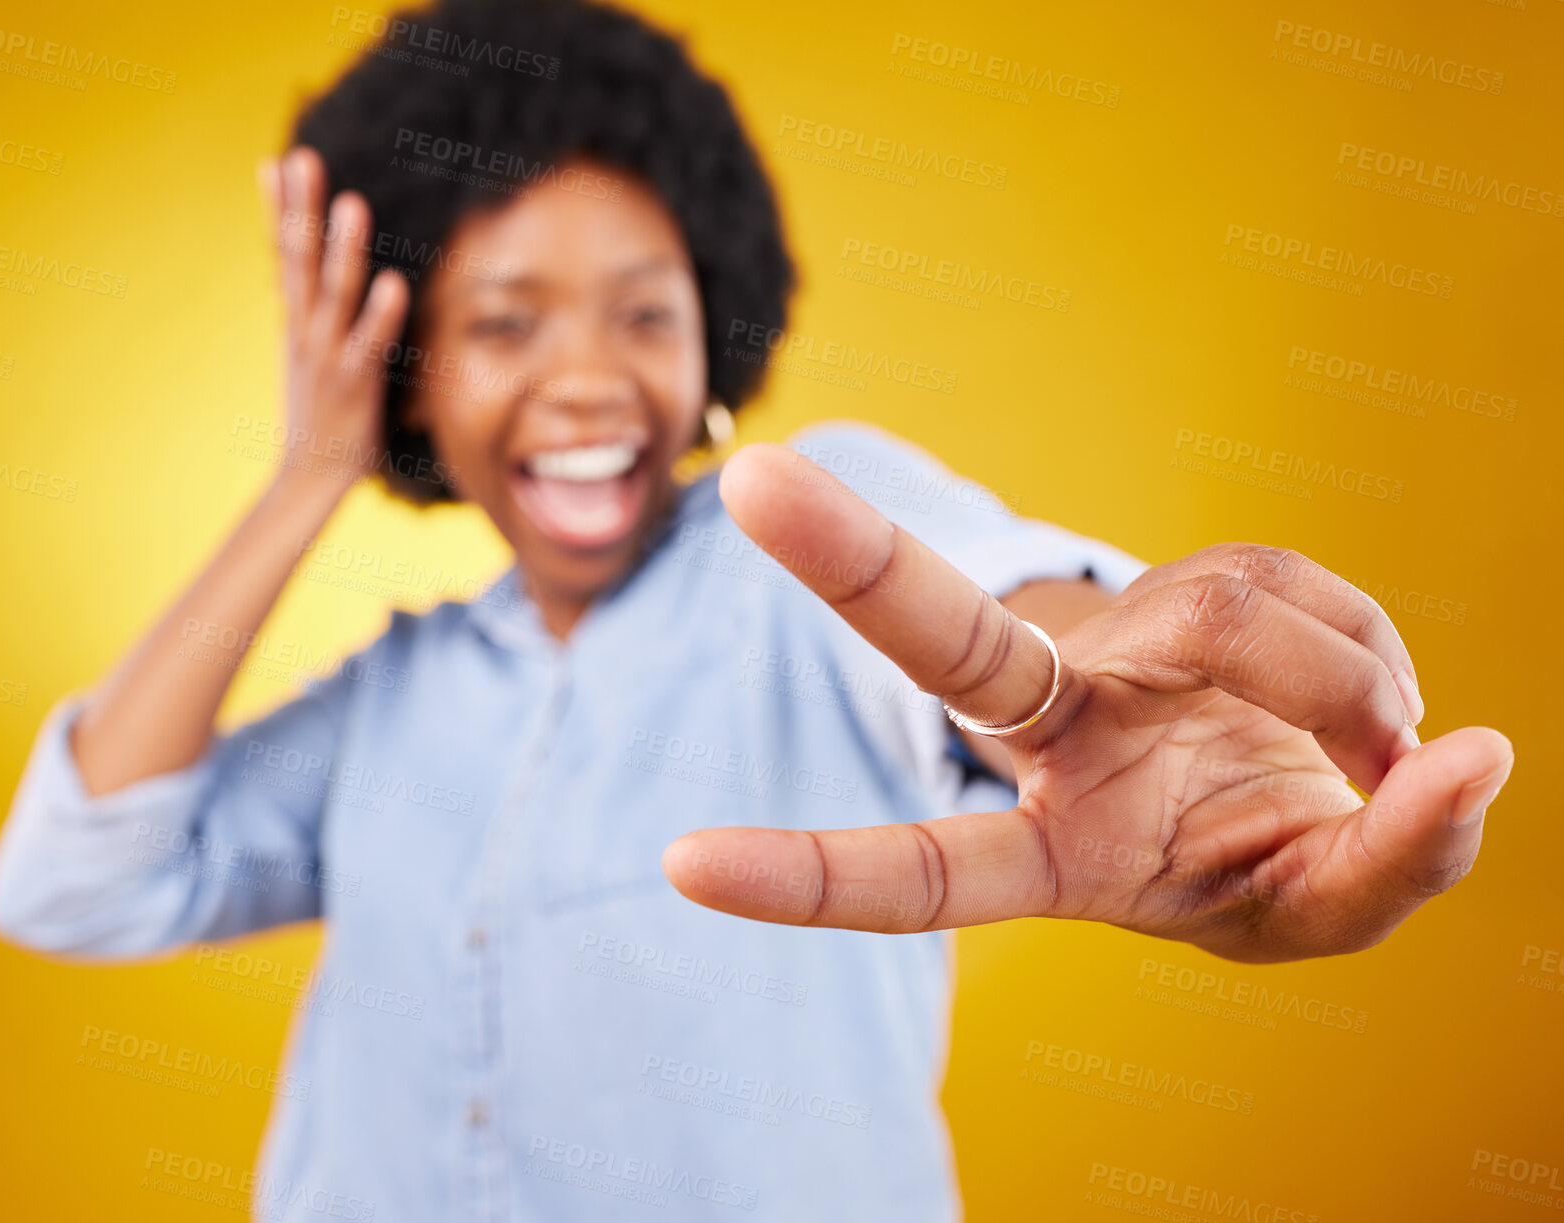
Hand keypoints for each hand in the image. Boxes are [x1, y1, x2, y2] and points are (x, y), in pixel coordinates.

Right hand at [256, 146, 409, 494]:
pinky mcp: (355, 384)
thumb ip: (312, 313)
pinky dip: (381, 313)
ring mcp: (327, 355)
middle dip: (299, 207)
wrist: (309, 478)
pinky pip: (369, 342)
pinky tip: (392, 282)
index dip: (278, 208)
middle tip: (303, 157)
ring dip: (342, 248)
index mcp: (295, 320)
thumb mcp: (307, 353)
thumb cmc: (320, 413)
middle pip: (298, 259)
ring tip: (353, 204)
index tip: (276, 160)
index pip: (282, 254)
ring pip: (333, 292)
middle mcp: (305, 330)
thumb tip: (312, 278)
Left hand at [661, 445, 1514, 962]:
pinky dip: (1365, 650)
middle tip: (754, 482)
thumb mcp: (1318, 911)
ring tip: (1377, 749)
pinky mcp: (1187, 587)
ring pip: (1233, 620)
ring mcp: (1118, 649)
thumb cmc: (1268, 863)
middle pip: (949, 642)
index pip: (926, 872)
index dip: (814, 877)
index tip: (679, 868)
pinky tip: (1357, 695)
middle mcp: (1057, 734)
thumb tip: (1469, 760)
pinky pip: (1296, 587)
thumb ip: (1390, 866)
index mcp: (1056, 850)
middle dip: (856, 563)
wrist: (1300, 785)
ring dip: (1350, 692)